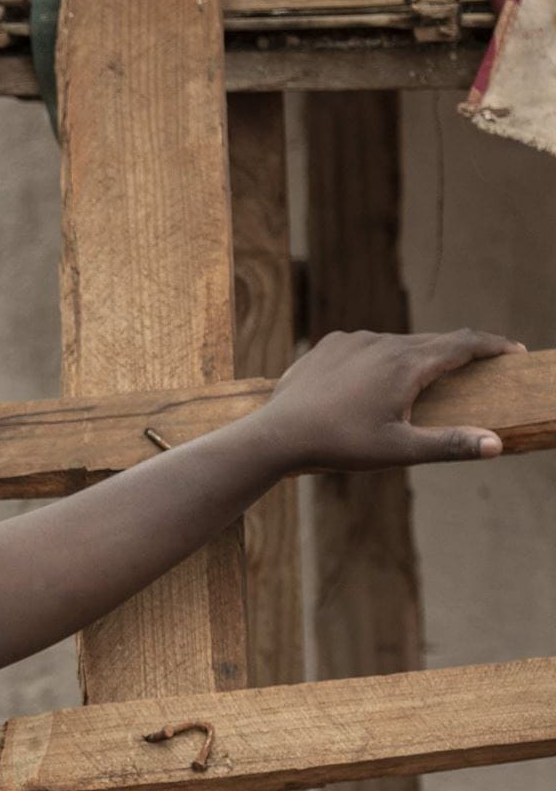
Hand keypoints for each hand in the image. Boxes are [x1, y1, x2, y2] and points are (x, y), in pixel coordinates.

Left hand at [257, 328, 524, 471]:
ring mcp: (352, 340)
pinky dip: (383, 357)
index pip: (462, 344)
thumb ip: (449, 444)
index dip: (492, 346)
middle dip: (460, 351)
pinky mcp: (328, 345)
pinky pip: (367, 346)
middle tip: (481, 362)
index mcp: (406, 363)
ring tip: (429, 375)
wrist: (277, 434)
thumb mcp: (399, 450)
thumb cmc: (339, 444)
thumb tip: (495, 443)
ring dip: (417, 356)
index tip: (513, 350)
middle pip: (433, 341)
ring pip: (398, 342)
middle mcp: (381, 342)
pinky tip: (380, 377)